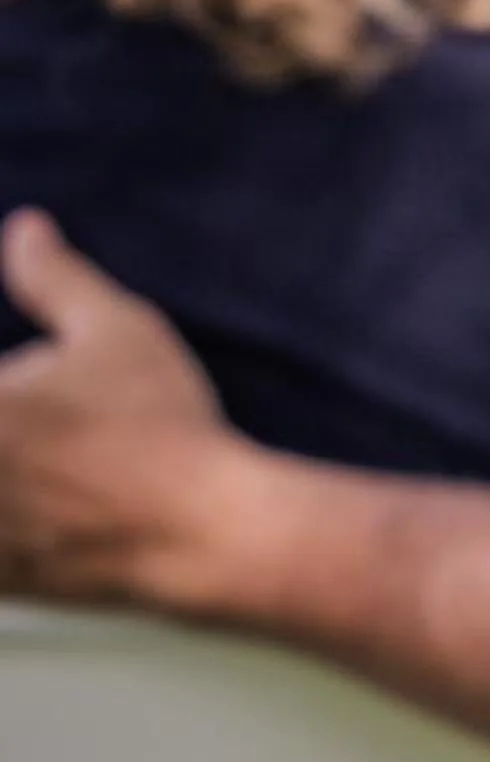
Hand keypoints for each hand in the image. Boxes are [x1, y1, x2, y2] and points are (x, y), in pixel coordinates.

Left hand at [0, 210, 270, 612]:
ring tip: (29, 457)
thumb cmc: (160, 426)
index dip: (7, 384)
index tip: (17, 386)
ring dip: (8, 466)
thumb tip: (26, 228)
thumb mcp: (116, 330)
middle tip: (29, 425)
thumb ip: (54, 278)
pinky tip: (27, 498)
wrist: (198, 533)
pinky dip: (6, 522)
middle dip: (7, 422)